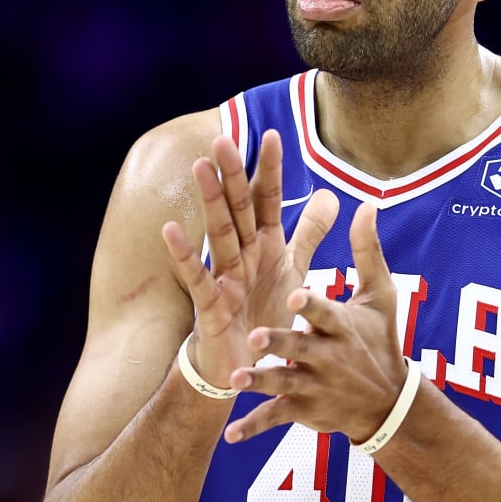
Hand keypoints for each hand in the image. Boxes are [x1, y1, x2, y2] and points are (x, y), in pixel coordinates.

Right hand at [160, 129, 337, 390]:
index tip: (274, 135)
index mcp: (265, 245)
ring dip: (210, 201)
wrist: (248, 366)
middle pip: (238, 209)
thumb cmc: (265, 313)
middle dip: (233, 175)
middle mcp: (243, 255)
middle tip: (222, 137)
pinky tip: (170, 230)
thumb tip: (331, 195)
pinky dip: (183, 255)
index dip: (271, 170)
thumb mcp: (294, 269)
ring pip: (219, 234)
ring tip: (200, 168)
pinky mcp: (211, 306)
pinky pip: (197, 278)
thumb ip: (309, 233)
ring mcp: (225, 278)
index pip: (268, 200)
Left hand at [224, 203, 407, 442]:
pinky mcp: (303, 409)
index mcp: (342, 325)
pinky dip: (253, 428)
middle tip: (255, 334)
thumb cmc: (379, 340)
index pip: (326, 311)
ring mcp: (314, 385)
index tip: (295, 292)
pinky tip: (230, 436)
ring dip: (261, 382)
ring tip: (236, 379)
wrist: (387, 403)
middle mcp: (328, 356)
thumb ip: (367, 251)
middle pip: (300, 347)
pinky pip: (275, 418)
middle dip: (280, 342)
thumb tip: (366, 204)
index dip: (311, 304)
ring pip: (283, 383)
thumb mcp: (380, 296)